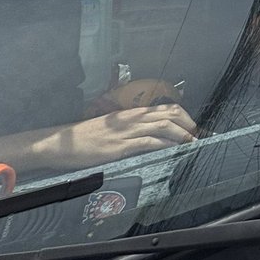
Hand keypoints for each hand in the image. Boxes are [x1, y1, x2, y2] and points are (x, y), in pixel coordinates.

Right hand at [39, 105, 197, 169]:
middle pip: (169, 114)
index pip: (166, 108)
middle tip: (197, 136)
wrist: (61, 143)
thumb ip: (131, 129)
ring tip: (191, 143)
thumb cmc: (86, 137)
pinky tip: (173, 150)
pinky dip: (164, 145)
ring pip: (163, 126)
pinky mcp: (119, 146)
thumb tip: (152, 136)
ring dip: (181, 135)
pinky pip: (147, 142)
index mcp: (131, 114)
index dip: (184, 116)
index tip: (193, 127)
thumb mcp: (113, 128)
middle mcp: (132, 119)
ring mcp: (126, 131)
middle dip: (188, 124)